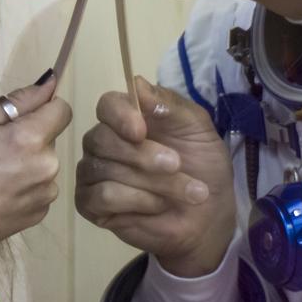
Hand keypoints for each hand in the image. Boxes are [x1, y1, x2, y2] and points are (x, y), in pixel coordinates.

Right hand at [0, 78, 71, 260]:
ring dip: (29, 162)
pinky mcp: (42, 212)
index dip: (44, 107)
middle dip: (30, 137)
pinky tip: (1, 193)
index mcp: (32, 138)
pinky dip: (26, 186)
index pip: (63, 109)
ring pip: (45, 163)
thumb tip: (49, 83)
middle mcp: (48, 164)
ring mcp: (47, 191)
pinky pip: (40, 187)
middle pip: (50, 137)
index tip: (23, 117)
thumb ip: (18, 101)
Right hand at [75, 77, 234, 275]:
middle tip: (177, 165)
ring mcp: (93, 173)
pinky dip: (135, 200)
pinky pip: (101, 196)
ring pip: (105, 170)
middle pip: (102, 138)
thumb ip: (169, 105)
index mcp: (127, 117)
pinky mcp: (91, 204)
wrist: (210, 216)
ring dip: (152, 182)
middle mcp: (103, 141)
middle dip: (144, 155)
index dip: (120, 115)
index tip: (141, 131)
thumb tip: (137, 85)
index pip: (107, 105)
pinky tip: (158, 205)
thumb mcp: (197, 129)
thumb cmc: (204, 166)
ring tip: (186, 191)